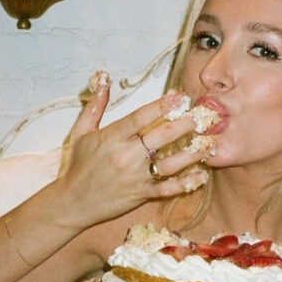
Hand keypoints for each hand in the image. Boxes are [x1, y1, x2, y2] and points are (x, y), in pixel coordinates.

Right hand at [56, 74, 210, 227]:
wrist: (72, 203)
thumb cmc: (77, 166)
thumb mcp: (81, 132)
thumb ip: (96, 105)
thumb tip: (103, 78)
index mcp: (112, 138)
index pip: (140, 117)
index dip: (162, 106)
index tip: (180, 96)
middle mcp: (126, 156)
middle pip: (161, 137)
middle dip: (186, 124)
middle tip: (205, 115)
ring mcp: (135, 177)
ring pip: (170, 163)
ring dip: (192, 153)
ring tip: (210, 143)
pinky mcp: (141, 195)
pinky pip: (167, 188)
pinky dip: (185, 183)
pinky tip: (201, 175)